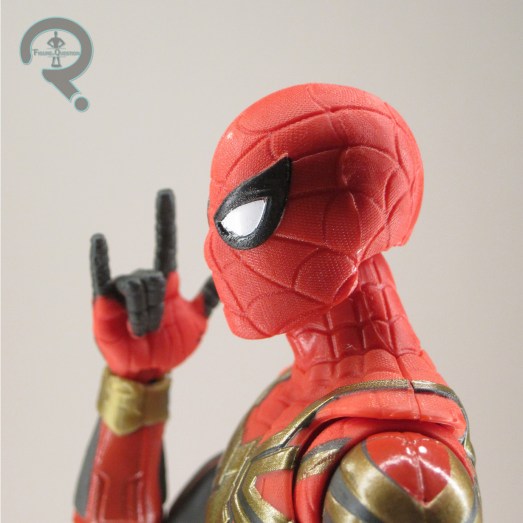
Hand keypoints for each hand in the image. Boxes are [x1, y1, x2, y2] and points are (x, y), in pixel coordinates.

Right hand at [90, 189, 218, 382]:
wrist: (150, 370)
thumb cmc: (173, 345)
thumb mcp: (198, 320)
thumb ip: (209, 297)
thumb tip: (229, 274)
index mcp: (166, 281)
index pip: (166, 242)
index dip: (166, 219)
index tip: (165, 193)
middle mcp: (144, 279)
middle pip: (155, 277)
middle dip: (157, 306)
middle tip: (156, 327)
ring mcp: (123, 289)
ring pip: (139, 287)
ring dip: (144, 315)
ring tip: (142, 332)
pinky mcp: (104, 301)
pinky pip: (103, 277)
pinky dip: (101, 259)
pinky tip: (100, 240)